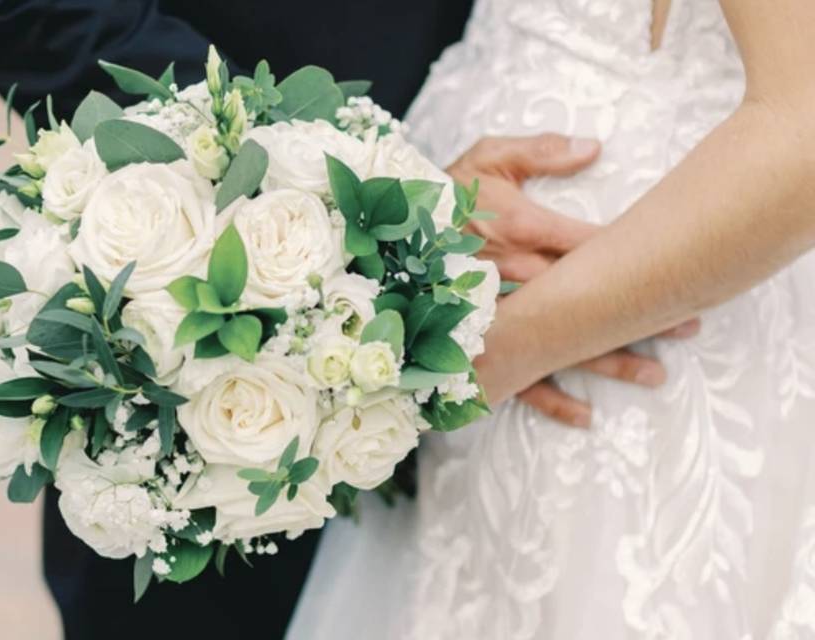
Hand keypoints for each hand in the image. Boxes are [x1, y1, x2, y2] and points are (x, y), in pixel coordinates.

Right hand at [447, 134, 698, 426]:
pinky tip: (584, 415)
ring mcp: (499, 318)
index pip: (592, 247)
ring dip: (610, 360)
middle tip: (690, 328)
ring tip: (655, 373)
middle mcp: (517, 280)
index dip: (638, 258)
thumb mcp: (486, 158)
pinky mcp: (478, 343)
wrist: (388, 235)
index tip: (681, 270)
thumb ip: (539, 151)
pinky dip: (548, 398)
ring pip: (560, 344)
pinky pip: (513, 376)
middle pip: (588, 301)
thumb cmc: (442, 194)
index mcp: (524, 232)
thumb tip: (594, 147)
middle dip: (640, 314)